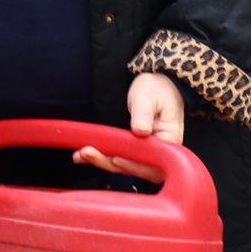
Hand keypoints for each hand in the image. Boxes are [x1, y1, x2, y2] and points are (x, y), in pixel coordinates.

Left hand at [73, 69, 188, 180]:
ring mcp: (146, 151)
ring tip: (81, 154)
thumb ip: (144, 113)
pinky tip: (83, 156)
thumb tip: (141, 130)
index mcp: (169, 141)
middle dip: (109, 163)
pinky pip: (119, 157)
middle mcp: (159, 151)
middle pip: (135, 167)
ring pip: (124, 164)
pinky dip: (101, 157)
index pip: (151, 162)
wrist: (159, 84)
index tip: (115, 158)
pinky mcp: (134, 148)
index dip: (132, 164)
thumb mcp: (149, 96)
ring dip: (102, 161)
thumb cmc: (158, 89)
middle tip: (88, 153)